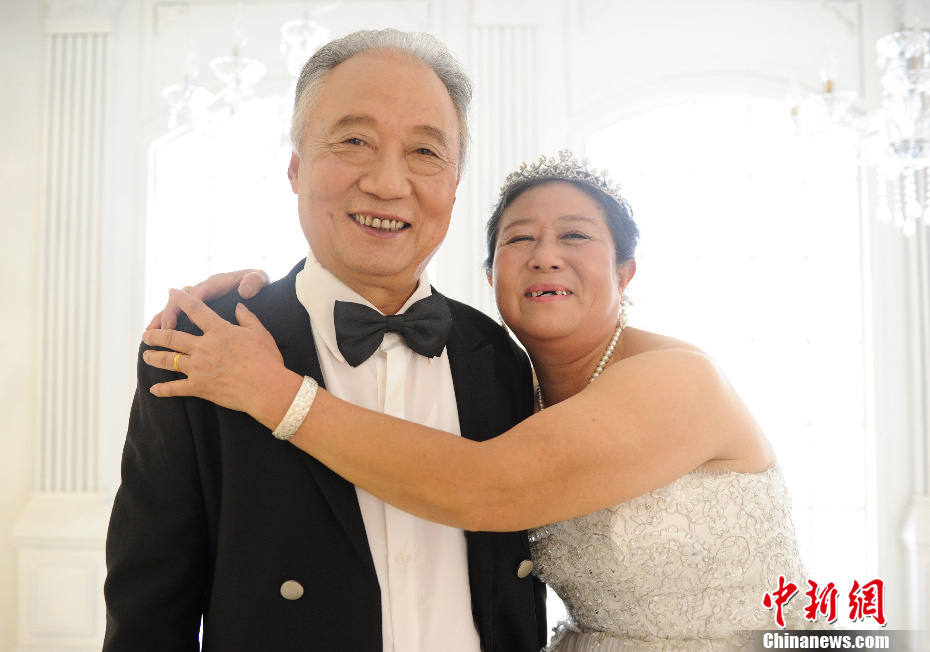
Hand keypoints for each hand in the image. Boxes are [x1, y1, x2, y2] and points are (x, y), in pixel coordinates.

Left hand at [141, 289, 300, 426]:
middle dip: (156, 334)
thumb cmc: (267, 360)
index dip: (181, 299)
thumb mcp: (260, 333)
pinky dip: (163, 389)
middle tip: (146, 334)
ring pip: (169, 360)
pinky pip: (176, 388)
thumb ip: (247, 318)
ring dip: (154, 357)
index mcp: (219, 331)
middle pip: (172, 337)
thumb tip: (238, 306)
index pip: (196, 310)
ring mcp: (199, 367)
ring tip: (145, 355)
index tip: (171, 292)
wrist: (267, 388)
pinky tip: (154, 389)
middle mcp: (204, 347)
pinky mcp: (199, 387)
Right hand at [146, 269, 270, 330]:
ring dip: (162, 320)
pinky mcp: (194, 309)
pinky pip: (176, 316)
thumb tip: (245, 288)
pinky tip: (153, 336)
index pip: (202, 289)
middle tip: (164, 328)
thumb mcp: (260, 278)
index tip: (188, 314)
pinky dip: (163, 324)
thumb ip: (254, 280)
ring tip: (149, 334)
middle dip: (172, 312)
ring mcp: (197, 299)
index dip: (192, 300)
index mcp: (219, 282)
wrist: (255, 284)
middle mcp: (204, 289)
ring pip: (174, 308)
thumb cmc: (256, 283)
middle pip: (181, 300)